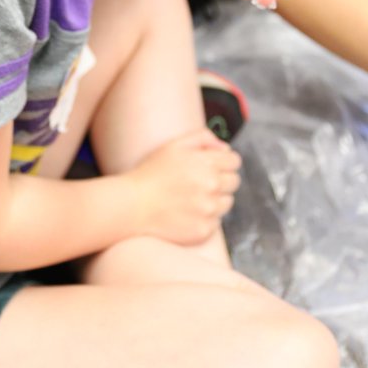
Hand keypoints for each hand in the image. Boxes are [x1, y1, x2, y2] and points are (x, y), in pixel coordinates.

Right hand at [133, 129, 241, 245]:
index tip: (212, 167)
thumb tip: (225, 148)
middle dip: (221, 180)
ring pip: (227, 202)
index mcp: (206, 163)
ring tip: (191, 199)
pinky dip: (205, 218)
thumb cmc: (150, 173)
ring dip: (215, 200)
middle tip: (199, 184)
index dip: (224, 163)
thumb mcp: (173, 145)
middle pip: (234, 182)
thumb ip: (202, 138)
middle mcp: (211, 186)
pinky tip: (187, 213)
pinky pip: (215, 222)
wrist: (132, 205)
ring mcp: (208, 210)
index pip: (234, 162)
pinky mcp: (203, 230)